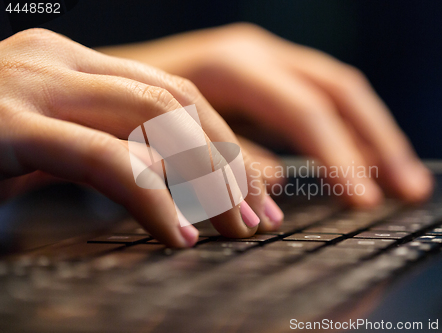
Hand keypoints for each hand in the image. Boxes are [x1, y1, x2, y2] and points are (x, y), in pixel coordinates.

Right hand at [0, 28, 283, 246]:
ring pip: (154, 121)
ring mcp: (29, 84)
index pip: (176, 96)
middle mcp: (57, 61)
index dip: (225, 146)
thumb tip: (178, 186)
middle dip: (228, 164)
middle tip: (258, 217)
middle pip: (178, 104)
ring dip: (206, 179)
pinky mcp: (3, 125)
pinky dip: (152, 198)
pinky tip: (180, 236)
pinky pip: (102, 158)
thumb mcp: (52, 148)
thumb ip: (109, 150)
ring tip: (235, 229)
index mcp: (74, 64)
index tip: (254, 195)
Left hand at [100, 23, 432, 206]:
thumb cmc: (123, 109)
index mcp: (231, 63)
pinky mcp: (266, 78)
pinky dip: (345, 132)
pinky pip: (319, 99)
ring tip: (403, 180)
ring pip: (337, 91)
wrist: (100, 82)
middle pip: (338, 91)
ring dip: (373, 135)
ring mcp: (264, 61)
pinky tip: (362, 160)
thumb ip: (220, 157)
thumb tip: (270, 187)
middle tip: (409, 190)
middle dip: (378, 141)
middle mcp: (256, 53)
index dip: (337, 155)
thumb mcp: (164, 134)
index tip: (361, 201)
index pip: (303, 109)